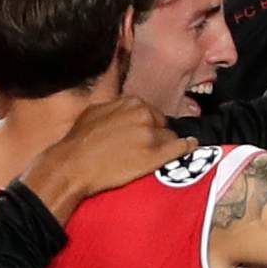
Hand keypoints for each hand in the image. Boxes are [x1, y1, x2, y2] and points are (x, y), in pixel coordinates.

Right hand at [14, 96, 179, 216]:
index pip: (149, 112)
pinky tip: (192, 146)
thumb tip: (123, 109)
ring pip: (170, 136)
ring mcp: (151, 135)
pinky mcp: (154, 156)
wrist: (73, 165)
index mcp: (131, 102)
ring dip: (164, 144)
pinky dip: (188, 146)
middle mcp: (144, 114)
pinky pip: (180, 147)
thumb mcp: (95, 112)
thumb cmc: (79, 140)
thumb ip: (115, 108)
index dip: (146, 125)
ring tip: (155, 156)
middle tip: (144, 148)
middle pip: (161, 124)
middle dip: (155, 134)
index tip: (141, 134)